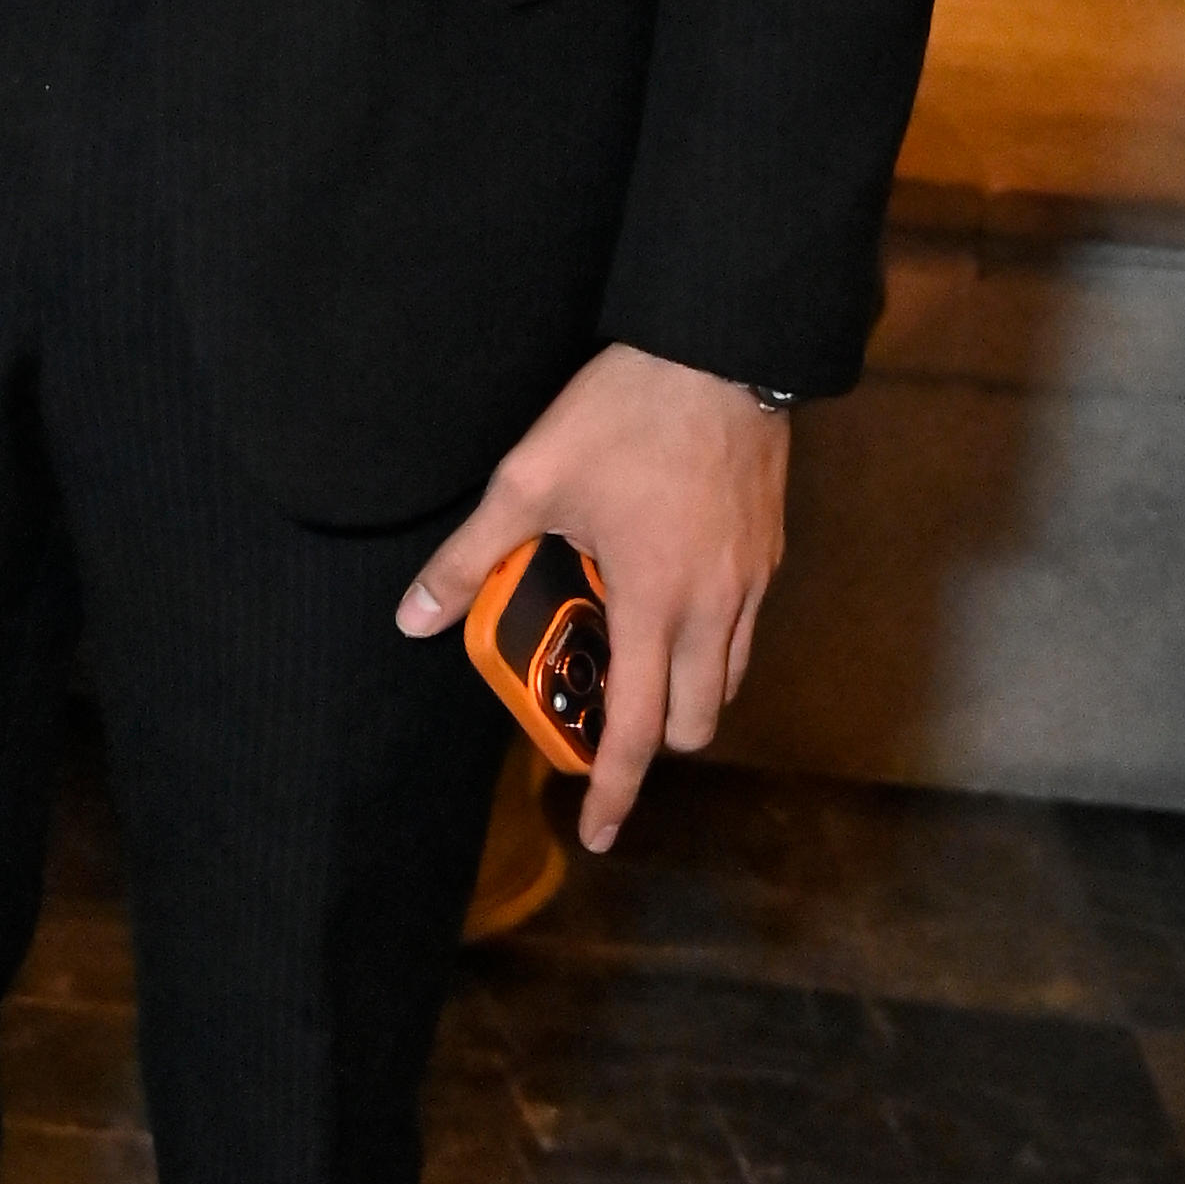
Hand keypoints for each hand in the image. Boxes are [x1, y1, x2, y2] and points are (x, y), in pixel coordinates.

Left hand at [400, 342, 788, 856]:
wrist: (719, 350)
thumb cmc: (623, 415)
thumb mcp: (529, 480)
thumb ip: (472, 556)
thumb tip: (414, 616)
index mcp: (655, 603)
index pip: (638, 727)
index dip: (614, 788)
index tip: (598, 833)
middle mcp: (716, 607)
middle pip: (698, 720)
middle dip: (654, 742)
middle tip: (605, 728)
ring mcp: (752, 580)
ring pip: (729, 677)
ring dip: (686, 695)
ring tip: (634, 668)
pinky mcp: (770, 550)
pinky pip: (746, 628)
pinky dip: (711, 645)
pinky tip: (670, 607)